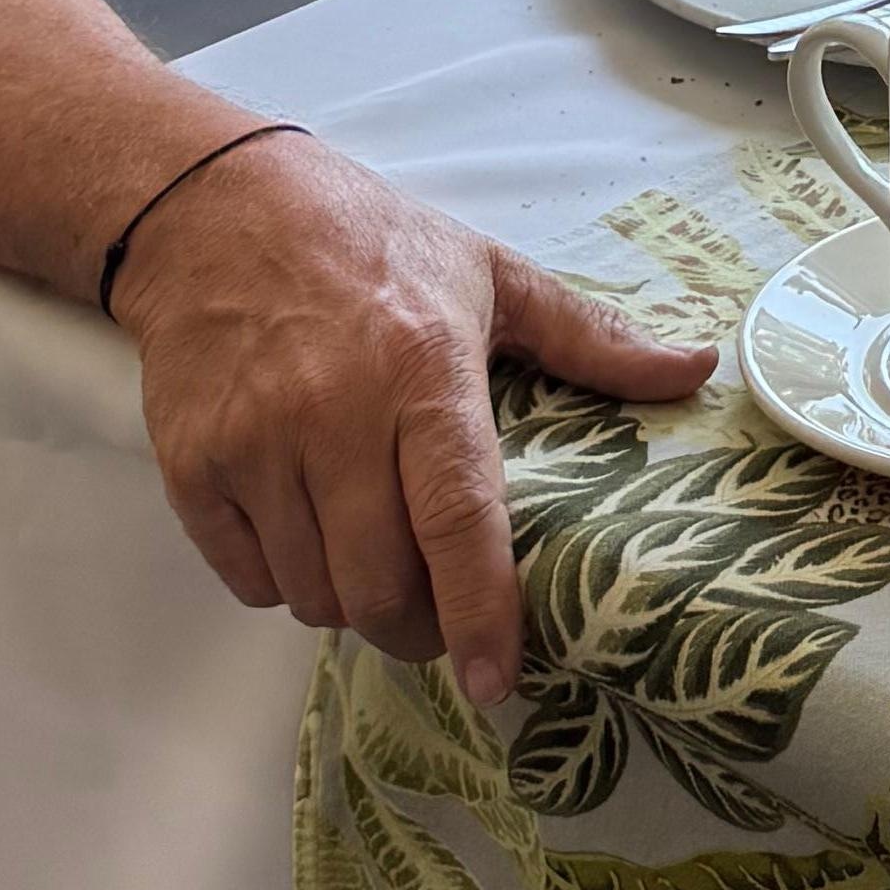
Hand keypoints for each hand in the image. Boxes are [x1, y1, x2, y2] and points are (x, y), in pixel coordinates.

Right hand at [110, 129, 709, 700]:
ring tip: (370, 554)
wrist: (218, 209)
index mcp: (422, 369)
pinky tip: (304, 530)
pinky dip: (282, 580)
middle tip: (437, 612)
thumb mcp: (489, 274)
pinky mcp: (194, 464)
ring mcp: (256, 442)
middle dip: (418, 627)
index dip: (480, 612)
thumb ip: (591, 337)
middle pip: (381, 584)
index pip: (458, 517)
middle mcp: (335, 413)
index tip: (496, 681)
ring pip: (314, 594)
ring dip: (350, 603)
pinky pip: (247, 579)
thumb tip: (695, 369)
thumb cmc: (370, 245)